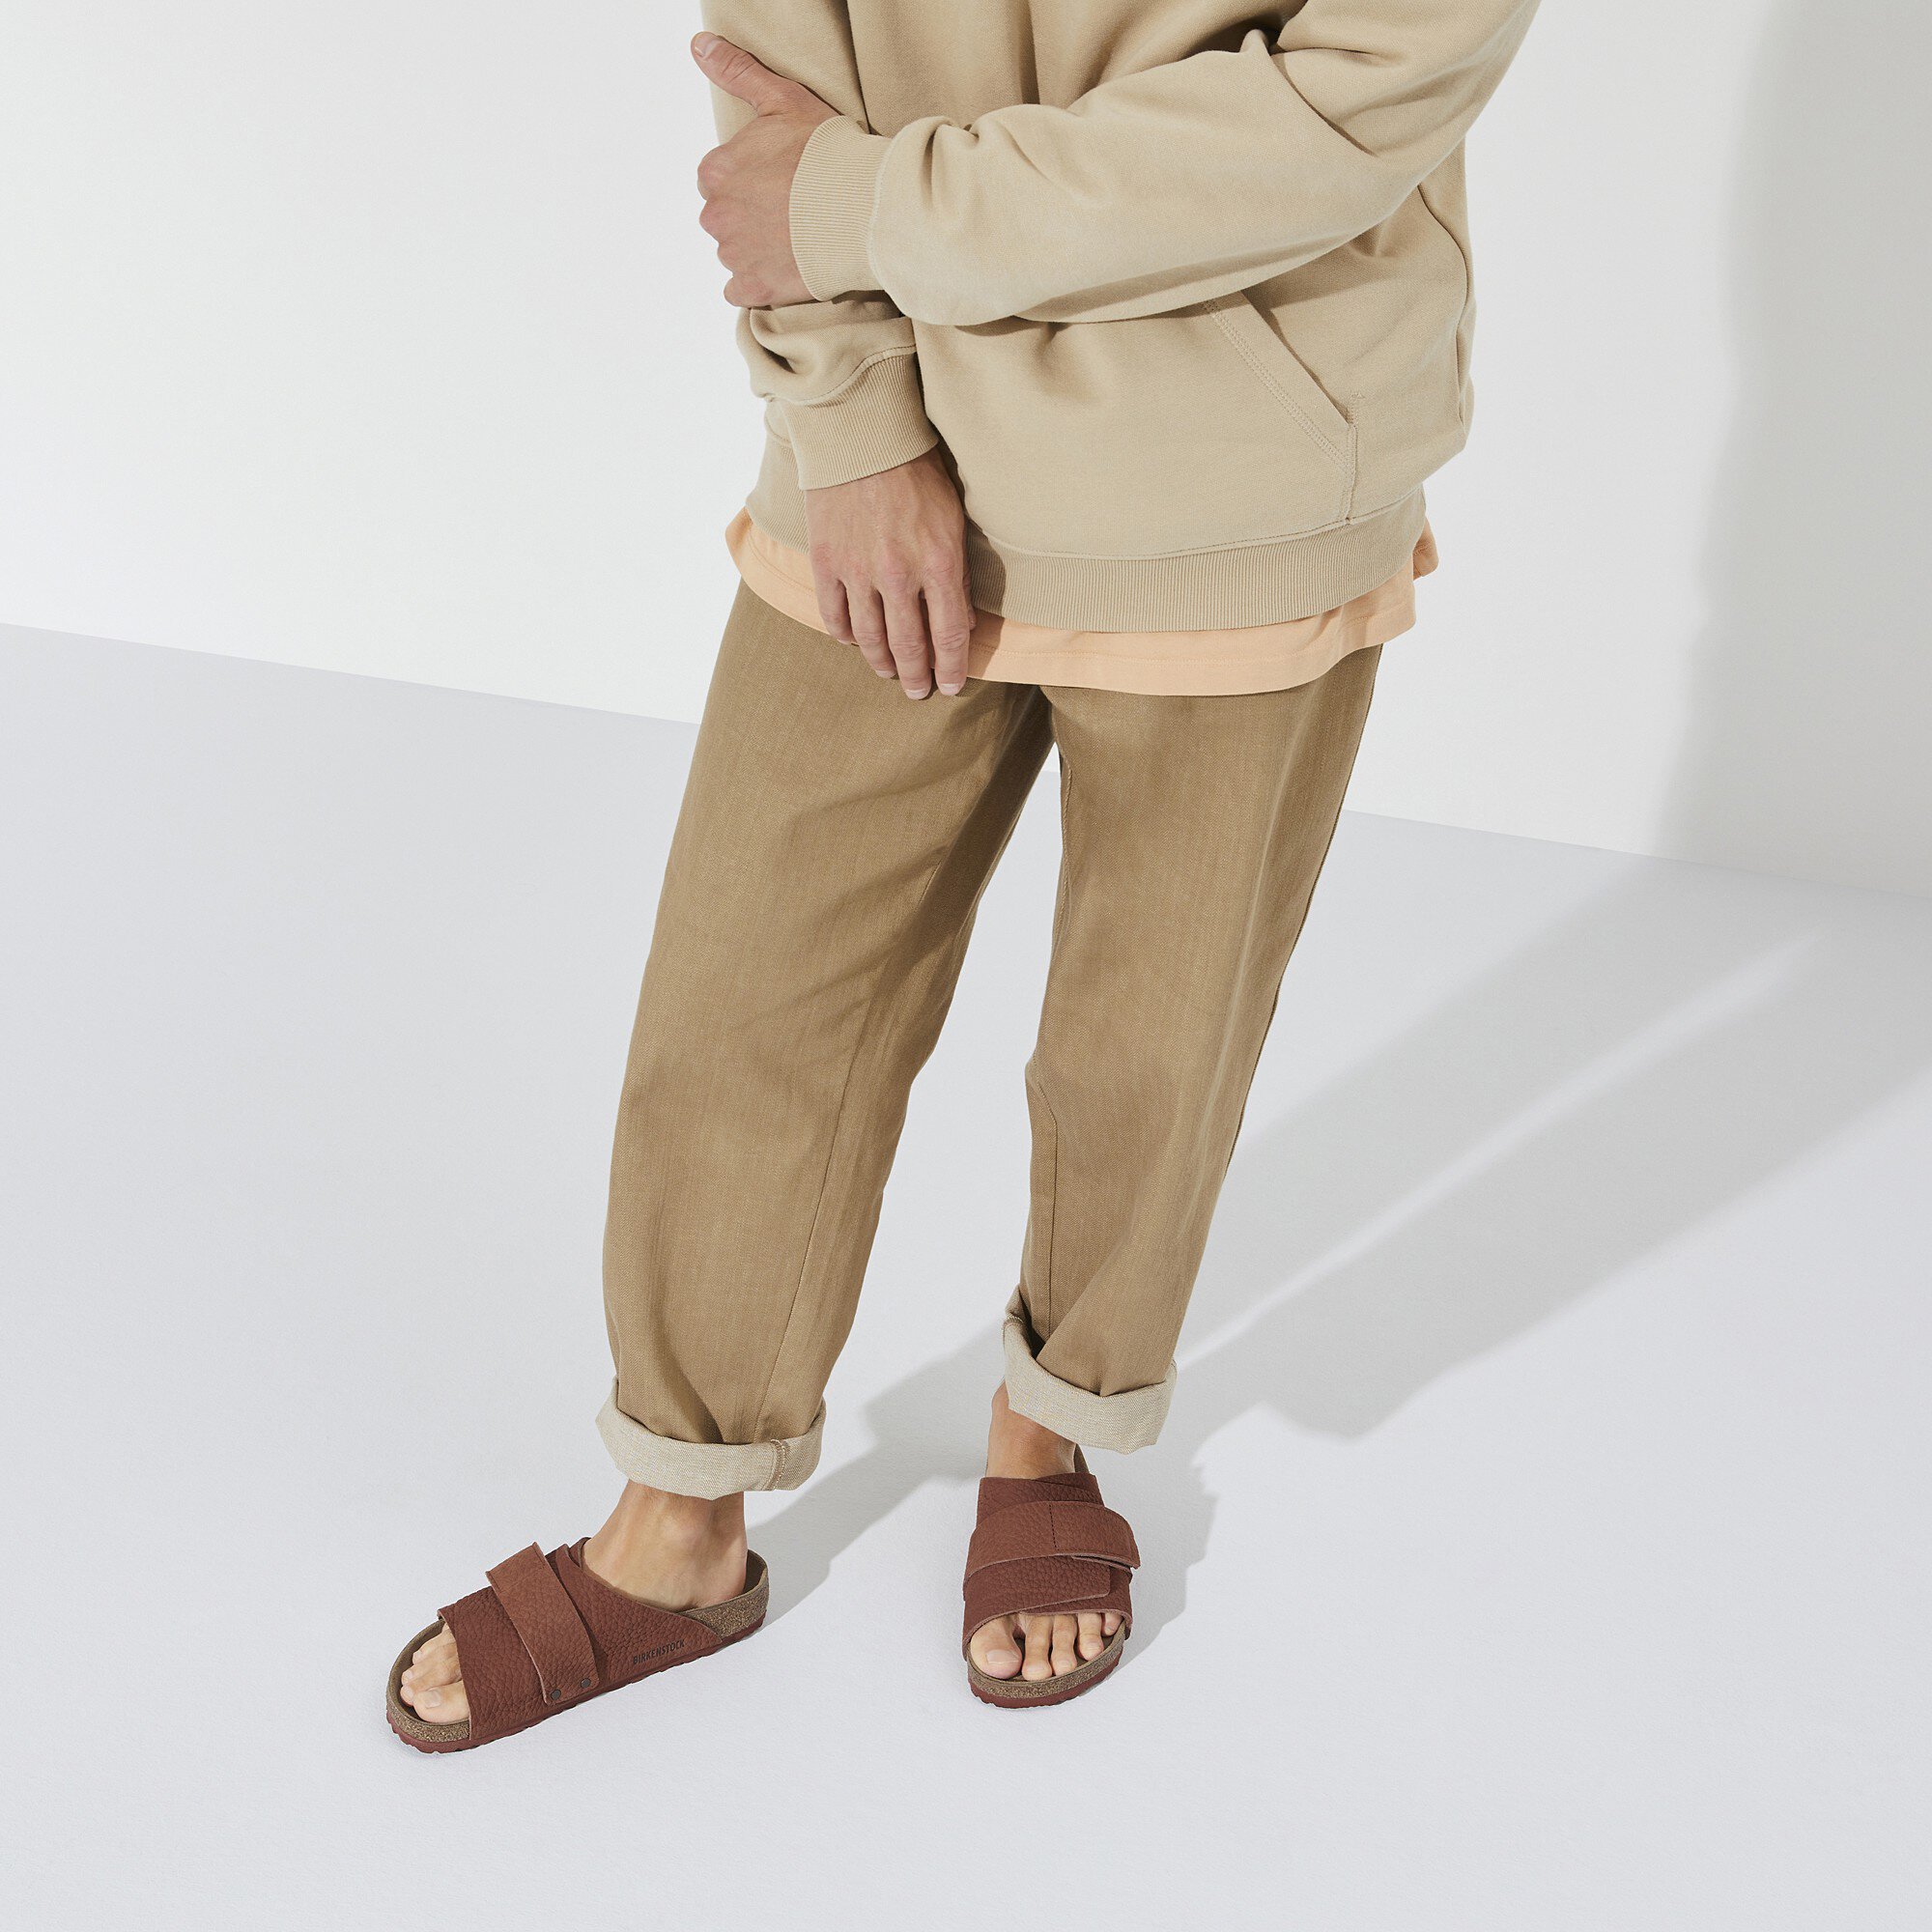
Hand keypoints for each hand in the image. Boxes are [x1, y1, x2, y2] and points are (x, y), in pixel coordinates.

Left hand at [693, 34, 836, 307]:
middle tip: (790, 210)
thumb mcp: (781, 99)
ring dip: (757, 249)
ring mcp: (734, 254)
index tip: (778, 181)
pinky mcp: (755, 287)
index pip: (718, 178)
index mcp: (717, 170)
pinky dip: (759, 284)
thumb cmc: (826, 152)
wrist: (860, 206)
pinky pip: (741, 291)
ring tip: (795, 239)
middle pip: (724, 216)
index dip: (749, 178)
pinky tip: (786, 268)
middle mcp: (717, 213)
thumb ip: (737, 72)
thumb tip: (699, 46)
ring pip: (733, 252)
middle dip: (749, 215)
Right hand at [806, 450, 974, 698]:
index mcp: (939, 563)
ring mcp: (858, 572)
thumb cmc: (917, 472)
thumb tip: (963, 621)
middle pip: (910, 646)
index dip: (953, 667)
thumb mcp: (954, 519)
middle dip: (917, 676)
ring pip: (870, 638)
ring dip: (882, 663)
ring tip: (889, 673)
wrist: (861, 436)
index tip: (952, 686)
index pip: (950, 635)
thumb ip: (958, 572)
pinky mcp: (825, 562)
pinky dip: (846, 636)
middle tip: (918, 692)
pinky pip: (834, 616)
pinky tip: (855, 641)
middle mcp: (899, 575)